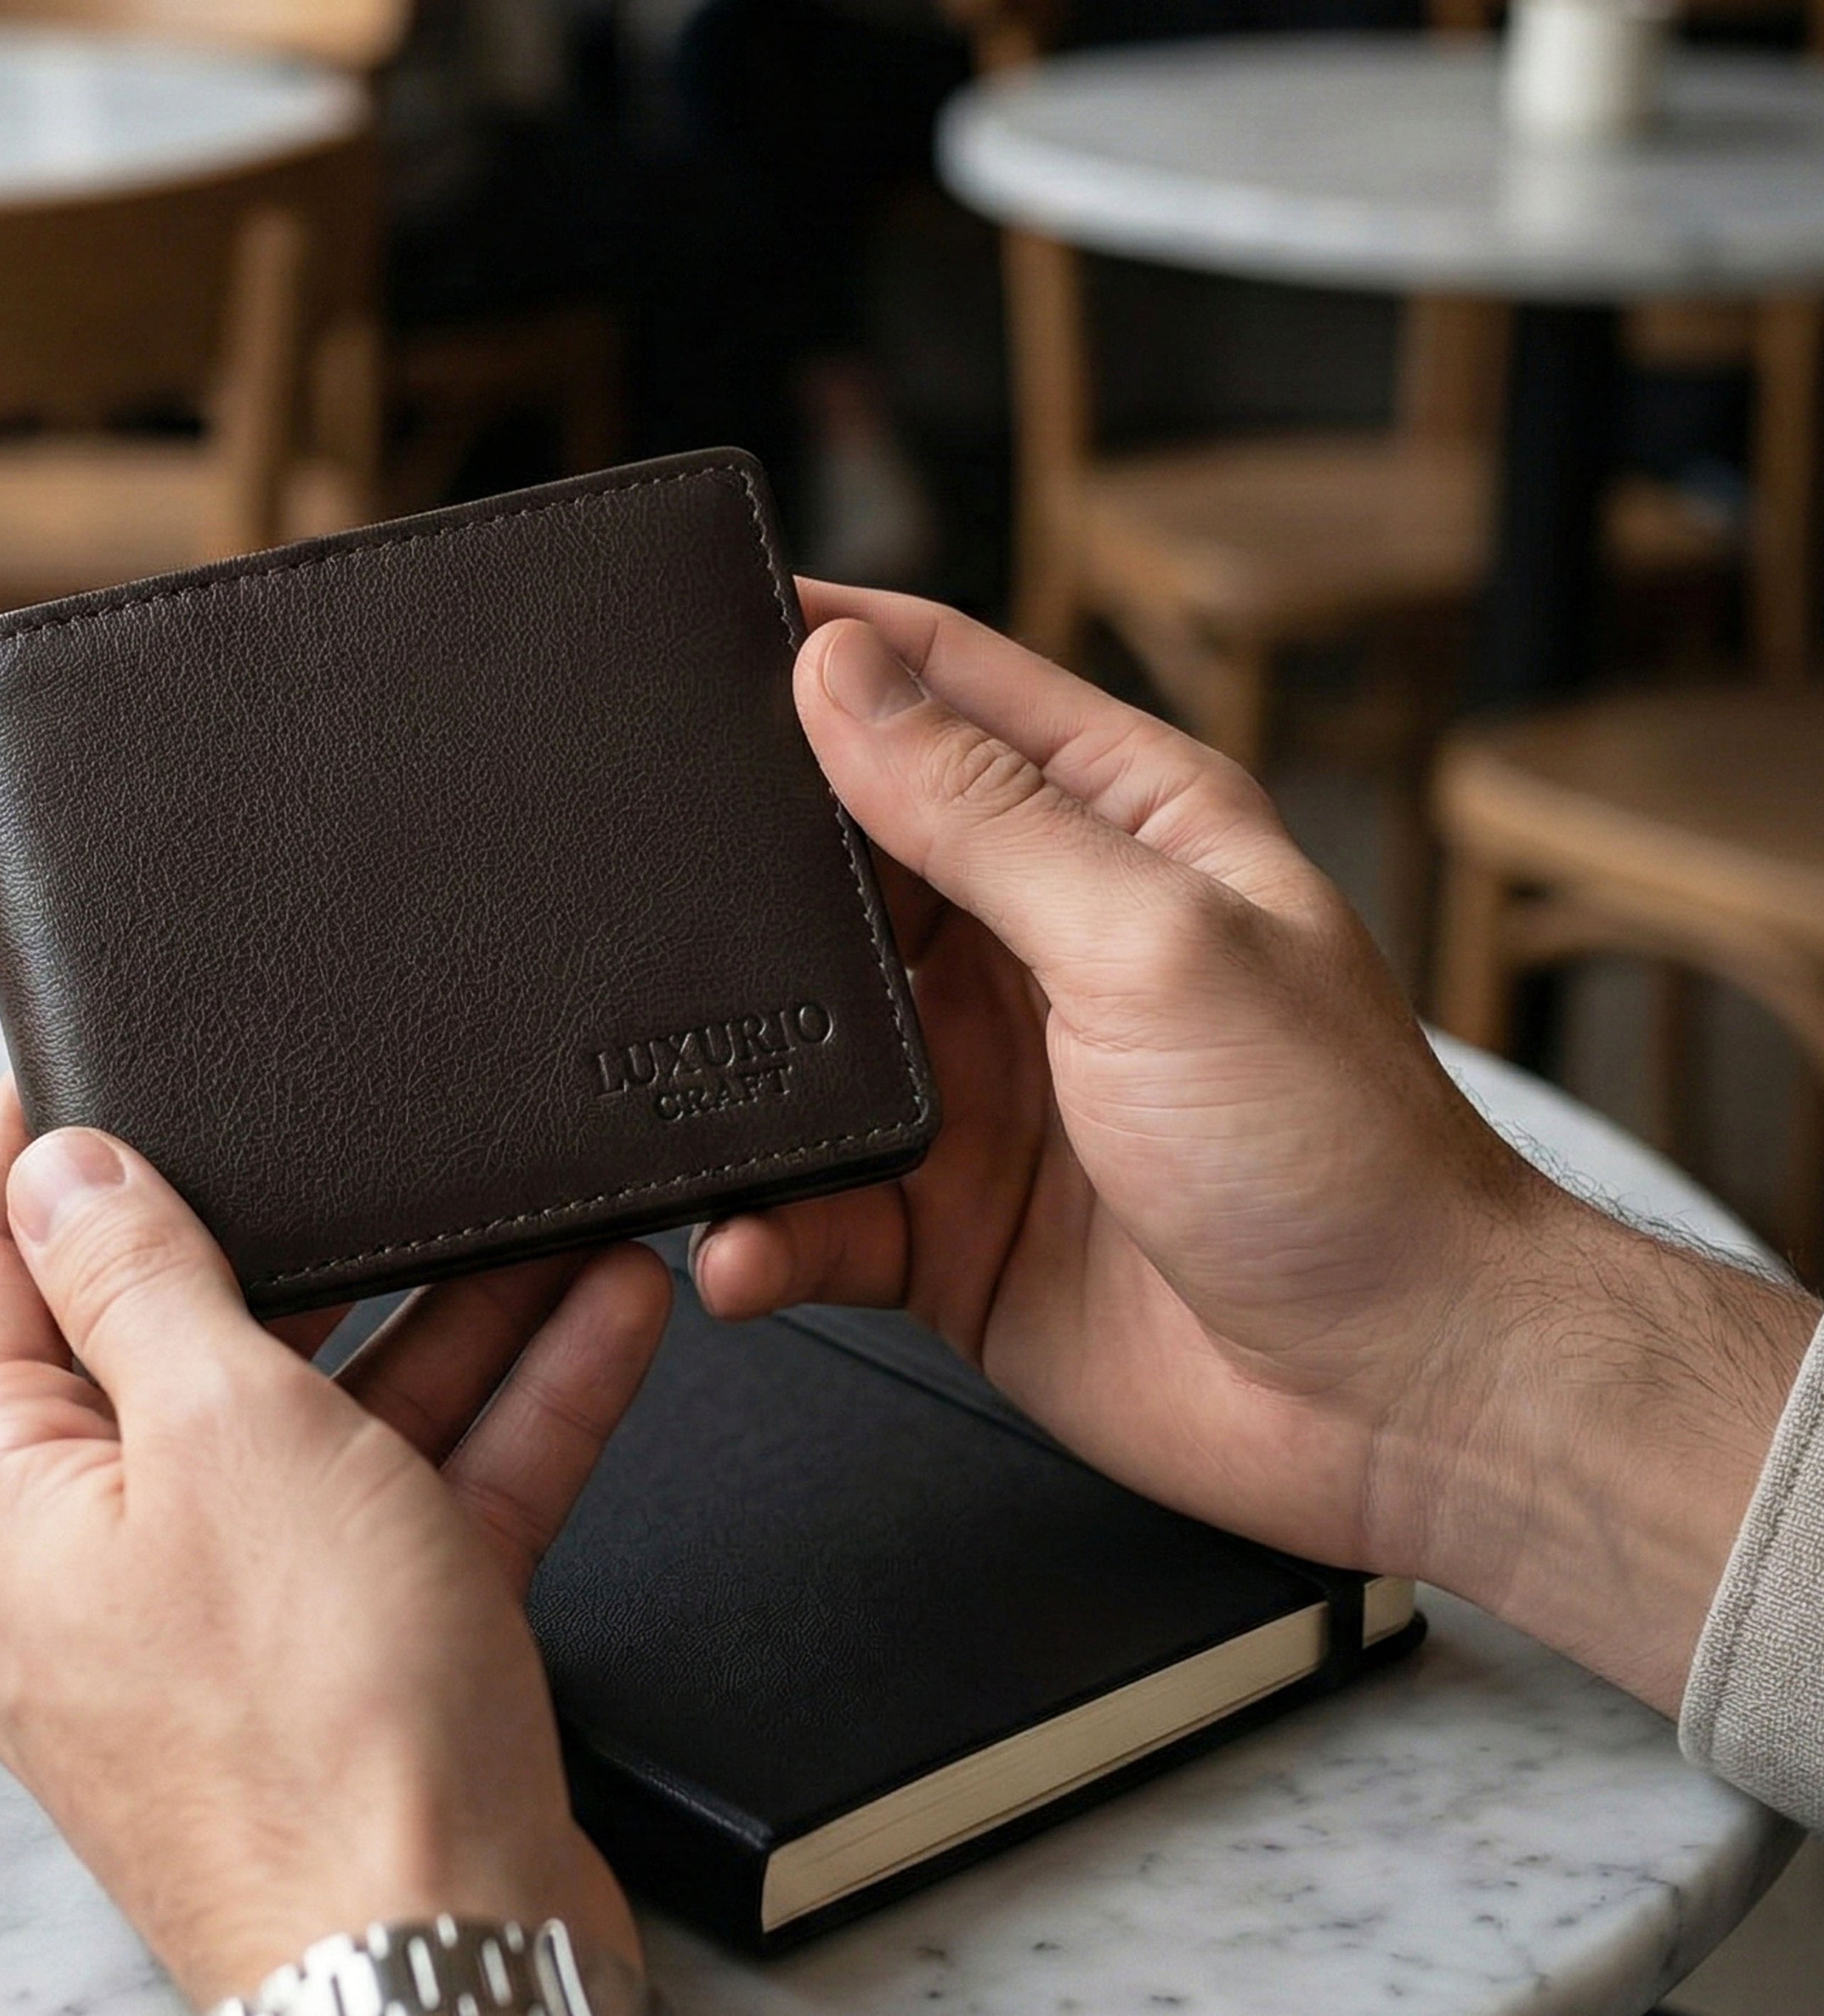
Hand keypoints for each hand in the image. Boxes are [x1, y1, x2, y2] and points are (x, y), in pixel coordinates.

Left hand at [0, 1087, 679, 2015]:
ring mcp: (224, 1617)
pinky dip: (495, 1411)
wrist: (444, 1972)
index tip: (80, 1051)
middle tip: (348, 1120)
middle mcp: (96, 1555)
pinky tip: (600, 1316)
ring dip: (430, 1308)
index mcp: (7, 1495)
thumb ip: (142, 1279)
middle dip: (287, 1223)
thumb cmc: (316, 1732)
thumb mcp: (224, 1433)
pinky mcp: (345, 1666)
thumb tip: (63, 1169)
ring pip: (318, 1414)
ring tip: (530, 1205)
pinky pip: (409, 1497)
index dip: (28, 1144)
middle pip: (173, 1335)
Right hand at [697, 591, 1818, 1713]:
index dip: (826, 639)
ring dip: (735, 1059)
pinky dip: (765, 1224)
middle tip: (618, 856)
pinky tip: (743, 1240)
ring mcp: (982, 1083)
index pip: (943, 683)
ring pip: (804, 1035)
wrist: (1397, 1401)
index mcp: (1115, 827)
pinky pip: (813, 1204)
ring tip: (665, 1070)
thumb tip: (841, 675)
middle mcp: (1035, 941)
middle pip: (844, 853)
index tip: (696, 614)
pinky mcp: (942, 1220)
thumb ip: (984, 814)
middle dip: (737, 856)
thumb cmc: (1340, 1154)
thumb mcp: (1153, 941)